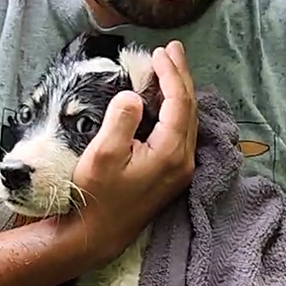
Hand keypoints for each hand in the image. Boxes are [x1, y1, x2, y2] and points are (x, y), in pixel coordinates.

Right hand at [69, 40, 198, 265]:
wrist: (96, 235)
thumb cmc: (95, 196)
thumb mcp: (102, 155)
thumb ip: (121, 121)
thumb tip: (134, 96)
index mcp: (170, 153)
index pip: (179, 103)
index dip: (171, 74)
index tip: (159, 52)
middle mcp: (183, 161)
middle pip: (190, 108)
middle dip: (181, 76)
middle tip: (172, 49)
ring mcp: (180, 170)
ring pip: (187, 121)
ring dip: (180, 92)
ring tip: (170, 66)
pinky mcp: (172, 175)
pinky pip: (181, 133)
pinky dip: (175, 109)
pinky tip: (165, 99)